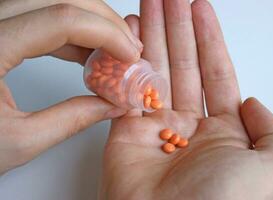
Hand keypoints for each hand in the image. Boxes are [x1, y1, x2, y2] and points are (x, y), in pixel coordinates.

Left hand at [0, 0, 142, 174]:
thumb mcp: (21, 141)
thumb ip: (74, 119)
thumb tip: (112, 105)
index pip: (60, 20)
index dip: (105, 33)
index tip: (130, 54)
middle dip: (103, 20)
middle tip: (128, 46)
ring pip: (50, 2)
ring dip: (89, 22)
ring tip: (112, 50)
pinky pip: (39, 17)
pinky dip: (70, 31)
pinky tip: (86, 52)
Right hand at [101, 0, 272, 198]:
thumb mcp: (269, 167)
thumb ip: (272, 132)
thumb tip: (250, 102)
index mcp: (223, 131)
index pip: (215, 72)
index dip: (208, 38)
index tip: (199, 8)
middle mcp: (189, 125)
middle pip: (183, 64)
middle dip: (177, 28)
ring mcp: (156, 125)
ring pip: (155, 71)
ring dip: (153, 37)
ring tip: (149, 6)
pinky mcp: (126, 129)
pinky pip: (127, 89)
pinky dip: (127, 62)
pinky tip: (128, 37)